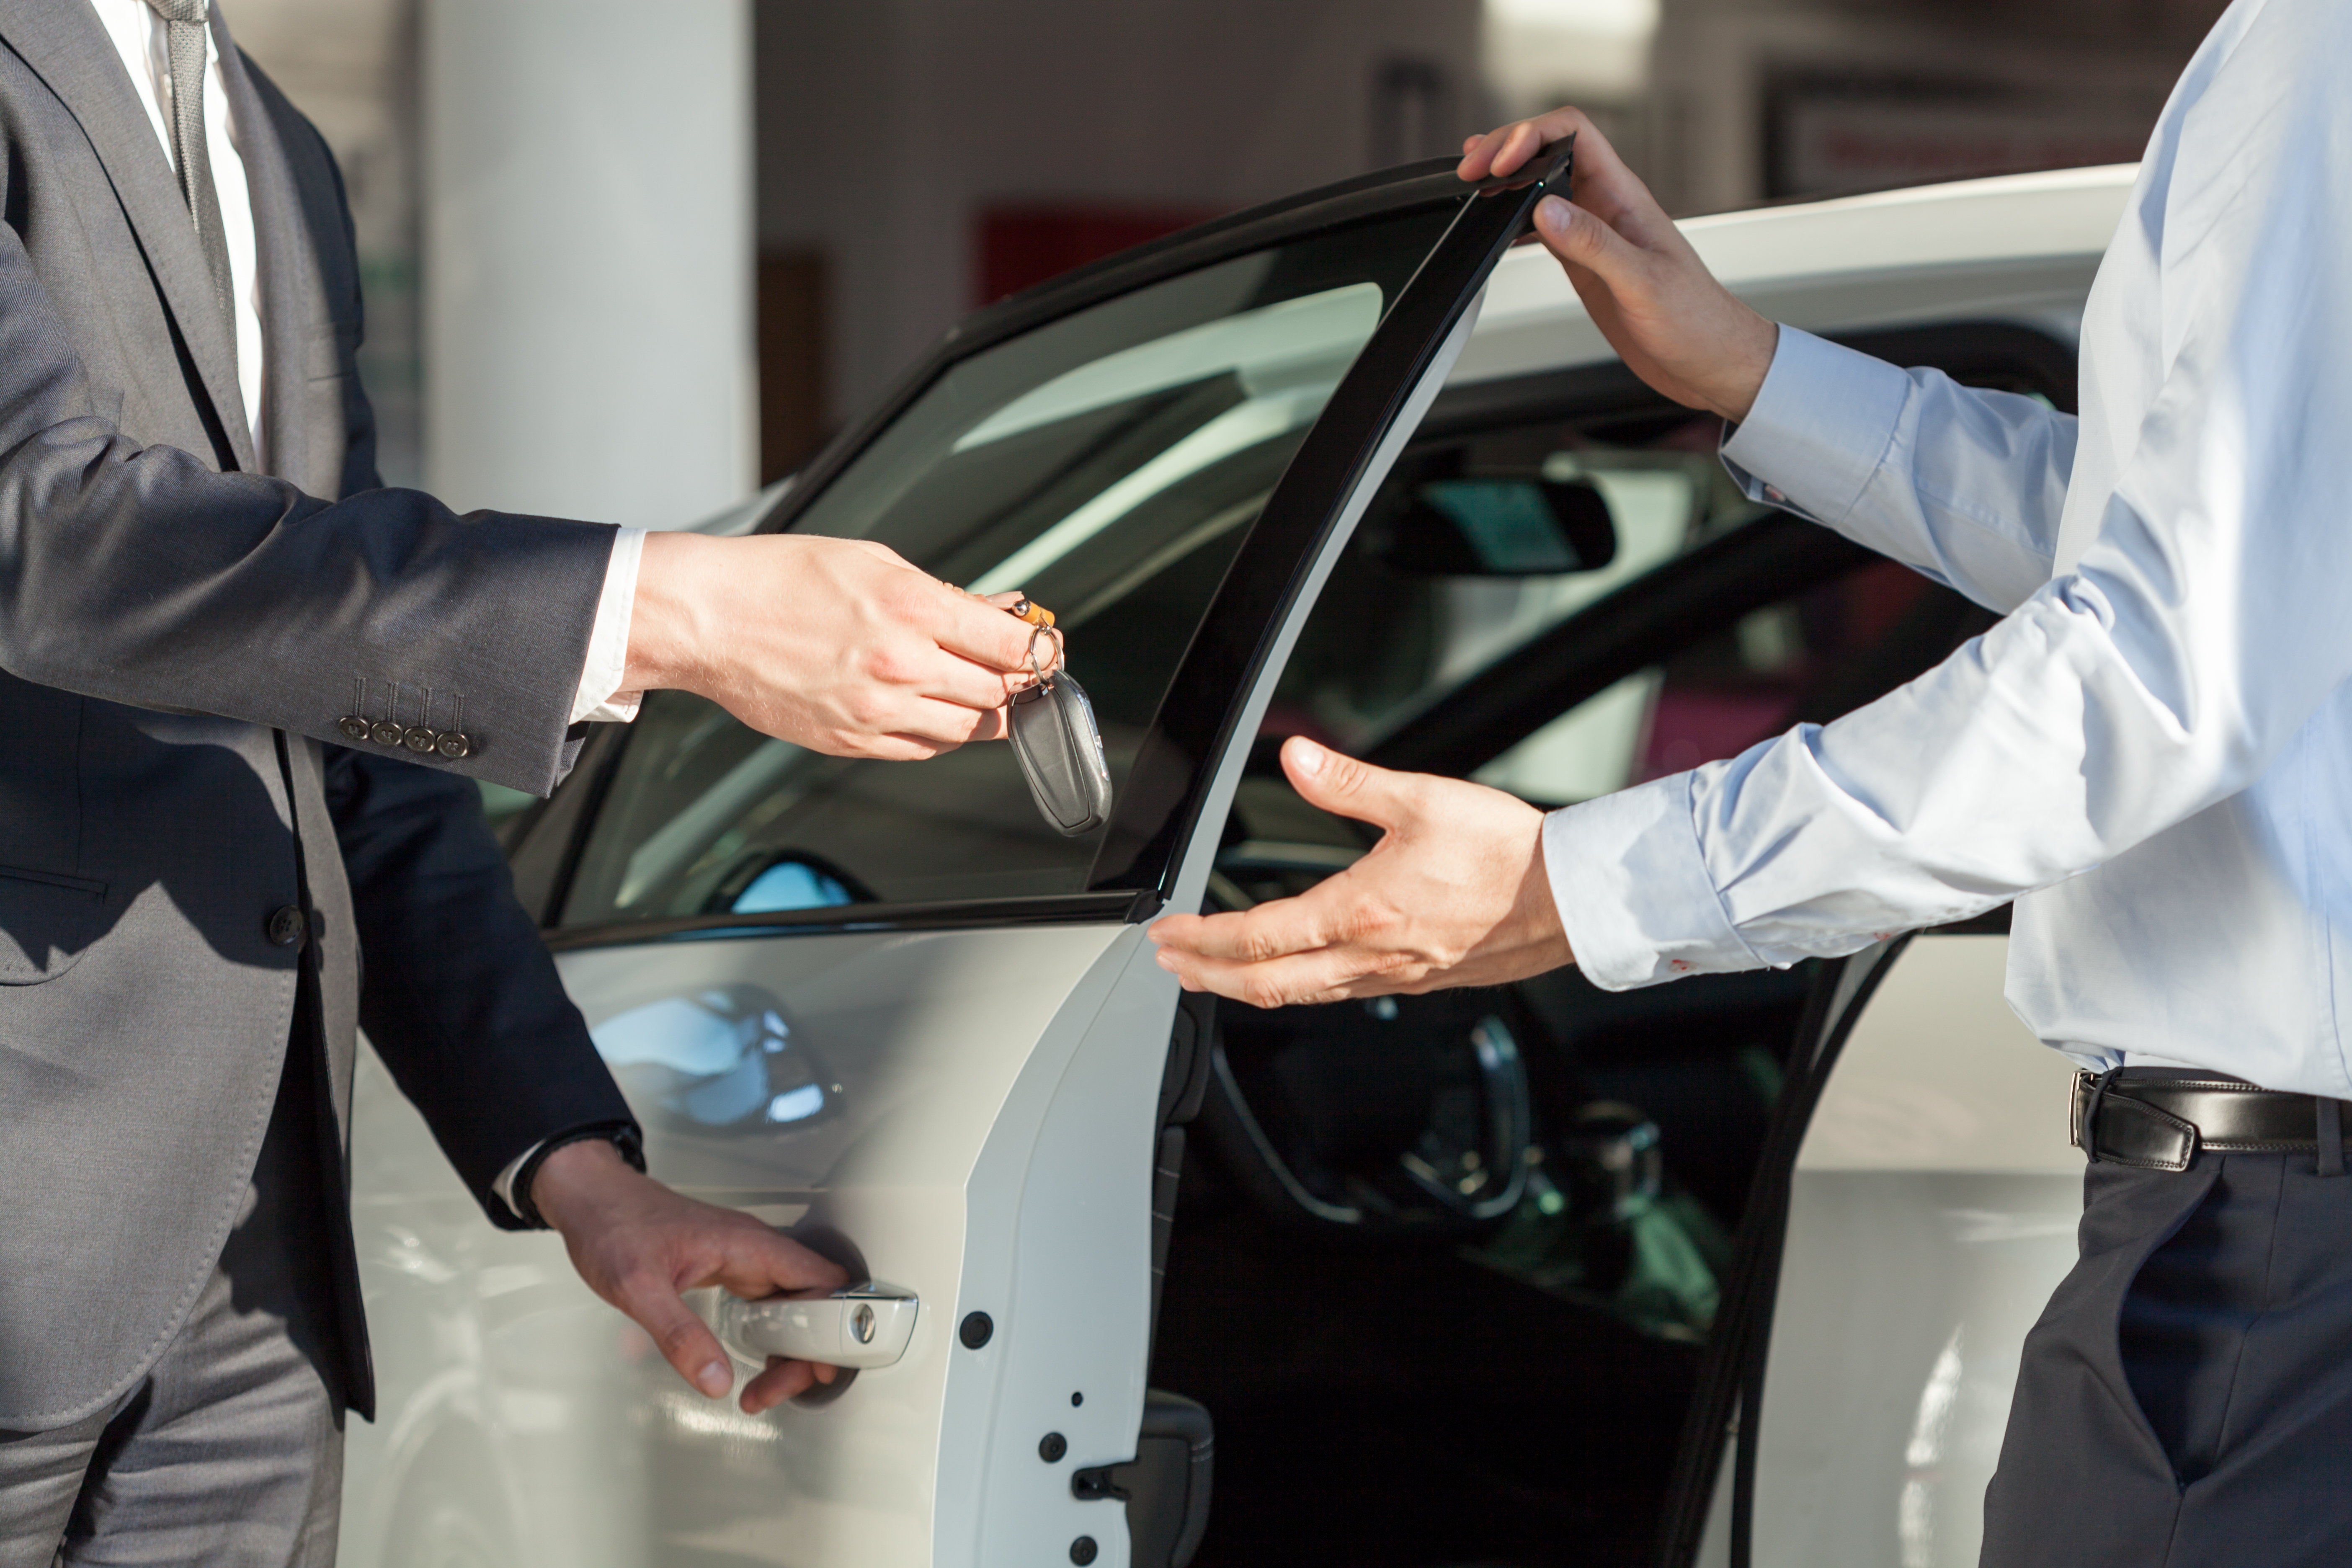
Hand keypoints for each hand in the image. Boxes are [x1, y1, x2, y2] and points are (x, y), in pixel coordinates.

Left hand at [530, 1138, 849, 1413]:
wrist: (591, 1199)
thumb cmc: (613, 1226)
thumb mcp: (638, 1287)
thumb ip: (679, 1335)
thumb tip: (716, 1379)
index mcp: (748, 1244)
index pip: (822, 1281)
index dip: (832, 1325)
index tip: (819, 1365)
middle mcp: (755, 1250)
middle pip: (813, 1302)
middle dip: (805, 1353)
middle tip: (773, 1390)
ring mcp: (744, 1259)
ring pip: (793, 1307)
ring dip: (789, 1351)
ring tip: (761, 1389)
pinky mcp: (730, 1270)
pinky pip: (769, 1306)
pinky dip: (770, 1339)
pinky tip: (755, 1363)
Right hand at [623, 532, 1039, 759]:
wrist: (710, 618)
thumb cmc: (782, 578)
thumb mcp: (874, 562)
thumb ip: (943, 593)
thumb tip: (997, 611)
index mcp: (913, 608)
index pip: (1011, 646)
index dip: (1041, 651)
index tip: (1047, 648)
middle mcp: (901, 664)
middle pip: (997, 692)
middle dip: (1016, 682)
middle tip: (1018, 670)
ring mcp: (876, 711)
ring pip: (967, 729)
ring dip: (984, 711)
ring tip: (979, 689)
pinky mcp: (852, 741)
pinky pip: (922, 749)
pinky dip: (940, 731)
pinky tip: (933, 707)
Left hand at [1149, 737, 1572, 1007]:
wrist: (1571, 898)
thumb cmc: (1507, 852)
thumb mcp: (1422, 800)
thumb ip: (1351, 783)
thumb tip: (1299, 757)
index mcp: (1361, 911)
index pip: (1257, 936)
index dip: (1203, 939)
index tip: (1168, 933)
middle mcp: (1371, 956)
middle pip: (1266, 982)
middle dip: (1208, 975)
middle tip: (1172, 964)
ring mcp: (1394, 977)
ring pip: (1302, 995)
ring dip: (1248, 986)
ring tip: (1215, 974)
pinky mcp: (1419, 982)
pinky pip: (1340, 994)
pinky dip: (1299, 988)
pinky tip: (1295, 975)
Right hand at [1457, 107, 1778, 422]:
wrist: (1710, 360)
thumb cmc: (1696, 320)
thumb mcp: (1643, 281)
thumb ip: (1594, 244)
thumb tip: (1546, 209)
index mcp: (1625, 198)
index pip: (1574, 134)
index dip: (1531, 134)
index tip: (1500, 160)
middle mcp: (1607, 208)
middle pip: (1550, 151)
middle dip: (1506, 149)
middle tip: (1471, 169)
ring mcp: (1595, 234)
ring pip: (1543, 186)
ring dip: (1507, 180)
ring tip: (1472, 183)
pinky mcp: (1586, 264)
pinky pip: (1543, 229)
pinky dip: (1514, 222)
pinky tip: (1497, 227)